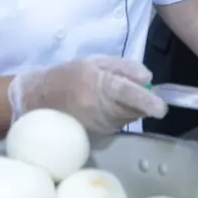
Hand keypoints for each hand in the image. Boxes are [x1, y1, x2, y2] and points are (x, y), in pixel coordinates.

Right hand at [7, 56, 166, 133]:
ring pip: (127, 118)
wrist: (37, 100)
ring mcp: (97, 125)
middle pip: (134, 110)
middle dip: (142, 103)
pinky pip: (117, 125)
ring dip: (129, 109)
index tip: (161, 108)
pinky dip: (118, 117)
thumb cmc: (68, 76)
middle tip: (133, 91)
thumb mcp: (95, 62)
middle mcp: (100, 108)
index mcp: (101, 85)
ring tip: (110, 97)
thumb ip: (123, 67)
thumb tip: (147, 78)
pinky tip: (104, 108)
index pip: (129, 94)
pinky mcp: (95, 135)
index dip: (147, 101)